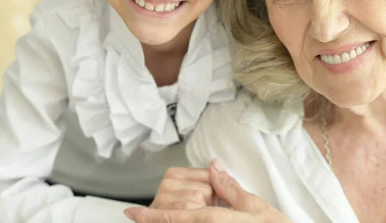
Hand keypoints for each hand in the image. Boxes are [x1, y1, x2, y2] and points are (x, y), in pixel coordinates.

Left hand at [124, 159, 290, 222]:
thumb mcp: (253, 205)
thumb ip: (229, 187)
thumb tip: (215, 167)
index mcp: (211, 222)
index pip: (172, 218)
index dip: (149, 216)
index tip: (131, 212)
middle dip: (159, 218)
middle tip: (149, 210)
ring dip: (173, 219)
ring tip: (164, 212)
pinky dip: (185, 222)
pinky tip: (185, 217)